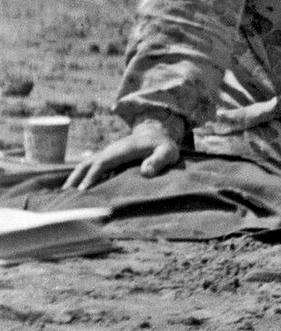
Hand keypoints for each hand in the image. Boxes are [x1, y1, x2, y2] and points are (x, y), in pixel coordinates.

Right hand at [64, 117, 183, 191]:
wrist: (155, 132)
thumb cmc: (163, 145)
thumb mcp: (169, 152)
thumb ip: (160, 160)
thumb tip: (146, 172)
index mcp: (124, 149)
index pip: (104, 162)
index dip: (93, 175)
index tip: (83, 190)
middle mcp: (111, 150)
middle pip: (88, 163)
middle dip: (75, 178)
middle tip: (65, 197)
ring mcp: (107, 153)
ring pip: (85, 164)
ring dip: (73, 178)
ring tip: (63, 196)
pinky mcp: (106, 158)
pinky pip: (88, 167)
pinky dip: (78, 177)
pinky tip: (72, 190)